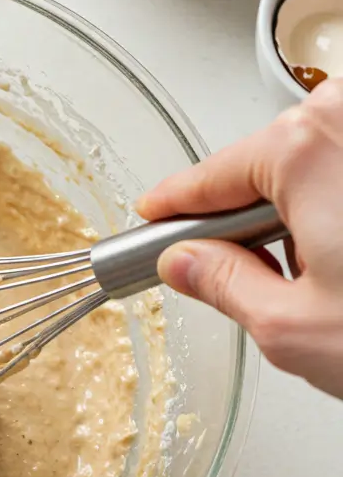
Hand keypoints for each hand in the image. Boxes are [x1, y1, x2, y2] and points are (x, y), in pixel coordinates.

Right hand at [137, 78, 342, 399]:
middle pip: (265, 165)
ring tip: (340, 281)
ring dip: (309, 216)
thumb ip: (221, 285)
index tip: (152, 221)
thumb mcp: (290, 328)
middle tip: (261, 278)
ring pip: (318, 166)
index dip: (171, 210)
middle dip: (252, 221)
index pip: (205, 179)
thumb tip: (189, 264)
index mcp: (305, 149)